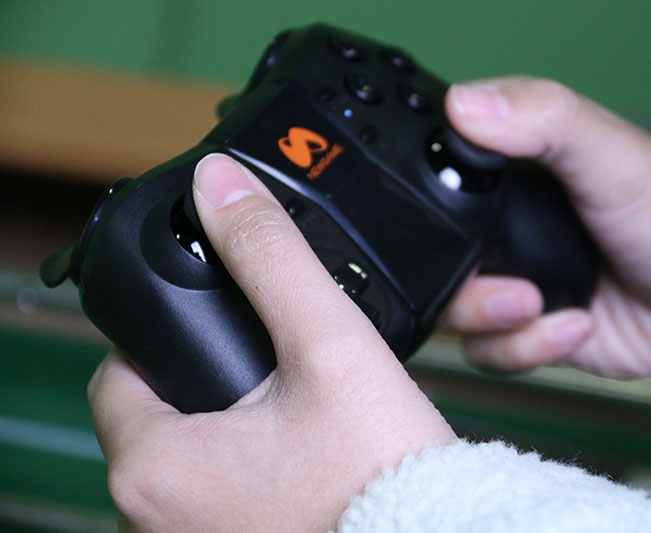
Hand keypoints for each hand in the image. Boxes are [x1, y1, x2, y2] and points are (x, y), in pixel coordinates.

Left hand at [88, 154, 454, 530]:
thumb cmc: (384, 472)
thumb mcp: (329, 346)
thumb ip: (271, 256)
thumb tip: (222, 185)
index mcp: (155, 469)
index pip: (119, 372)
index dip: (168, 337)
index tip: (220, 329)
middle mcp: (150, 523)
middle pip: (152, 417)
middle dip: (202, 383)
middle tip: (268, 372)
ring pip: (186, 463)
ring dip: (223, 433)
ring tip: (289, 416)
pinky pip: (213, 503)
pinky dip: (243, 477)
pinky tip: (295, 462)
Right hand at [441, 77, 650, 376]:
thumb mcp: (607, 151)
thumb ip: (542, 119)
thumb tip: (464, 104)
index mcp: (505, 181)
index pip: (431, 197)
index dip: (429, 222)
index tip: (459, 238)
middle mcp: (501, 234)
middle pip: (432, 269)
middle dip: (467, 295)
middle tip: (519, 294)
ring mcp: (512, 284)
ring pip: (455, 320)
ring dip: (497, 325)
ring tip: (544, 309)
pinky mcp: (528, 331)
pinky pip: (494, 354)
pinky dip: (529, 348)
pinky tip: (578, 326)